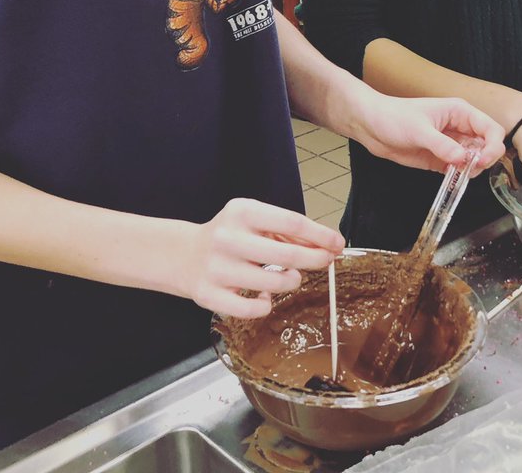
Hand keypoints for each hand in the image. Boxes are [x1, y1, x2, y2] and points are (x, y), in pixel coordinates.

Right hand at [179, 198, 342, 317]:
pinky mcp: (210, 295)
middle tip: (326, 261)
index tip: (337, 243)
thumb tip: (326, 244)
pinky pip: (252, 309)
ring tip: (290, 277)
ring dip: (292, 281)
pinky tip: (264, 295)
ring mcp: (217, 268)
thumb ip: (287, 231)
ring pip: (274, 283)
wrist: (184, 254)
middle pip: (287, 253)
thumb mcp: (255, 220)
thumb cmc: (229, 236)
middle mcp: (228, 238)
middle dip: (315, 259)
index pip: (291, 221)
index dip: (319, 235)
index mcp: (242, 211)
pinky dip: (266, 304)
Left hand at [349, 91, 505, 175]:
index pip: (491, 129)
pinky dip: (459, 176)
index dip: (492, 146)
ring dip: (471, 170)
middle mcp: (459, 128)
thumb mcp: (418, 130)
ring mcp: (451, 144)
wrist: (371, 125)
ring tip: (456, 172)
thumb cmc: (393, 116)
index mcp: (460, 112)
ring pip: (475, 160)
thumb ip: (442, 145)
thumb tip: (462, 158)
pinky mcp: (440, 159)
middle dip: (483, 160)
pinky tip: (451, 177)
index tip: (481, 160)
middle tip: (469, 169)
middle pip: (488, 146)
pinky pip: (459, 170)